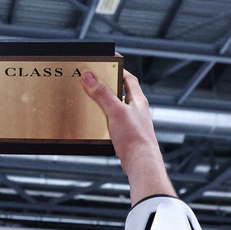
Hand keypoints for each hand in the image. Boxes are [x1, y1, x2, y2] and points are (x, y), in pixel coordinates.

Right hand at [80, 69, 175, 202]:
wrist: (141, 162)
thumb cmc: (135, 138)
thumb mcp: (115, 111)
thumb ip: (102, 94)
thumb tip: (89, 76)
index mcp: (138, 100)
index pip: (129, 79)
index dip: (118, 70)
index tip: (105, 66)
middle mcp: (136, 110)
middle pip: (120, 93)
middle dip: (107, 88)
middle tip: (93, 84)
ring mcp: (132, 122)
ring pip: (116, 108)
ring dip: (104, 106)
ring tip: (92, 104)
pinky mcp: (126, 134)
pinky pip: (113, 122)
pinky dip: (104, 120)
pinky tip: (97, 124)